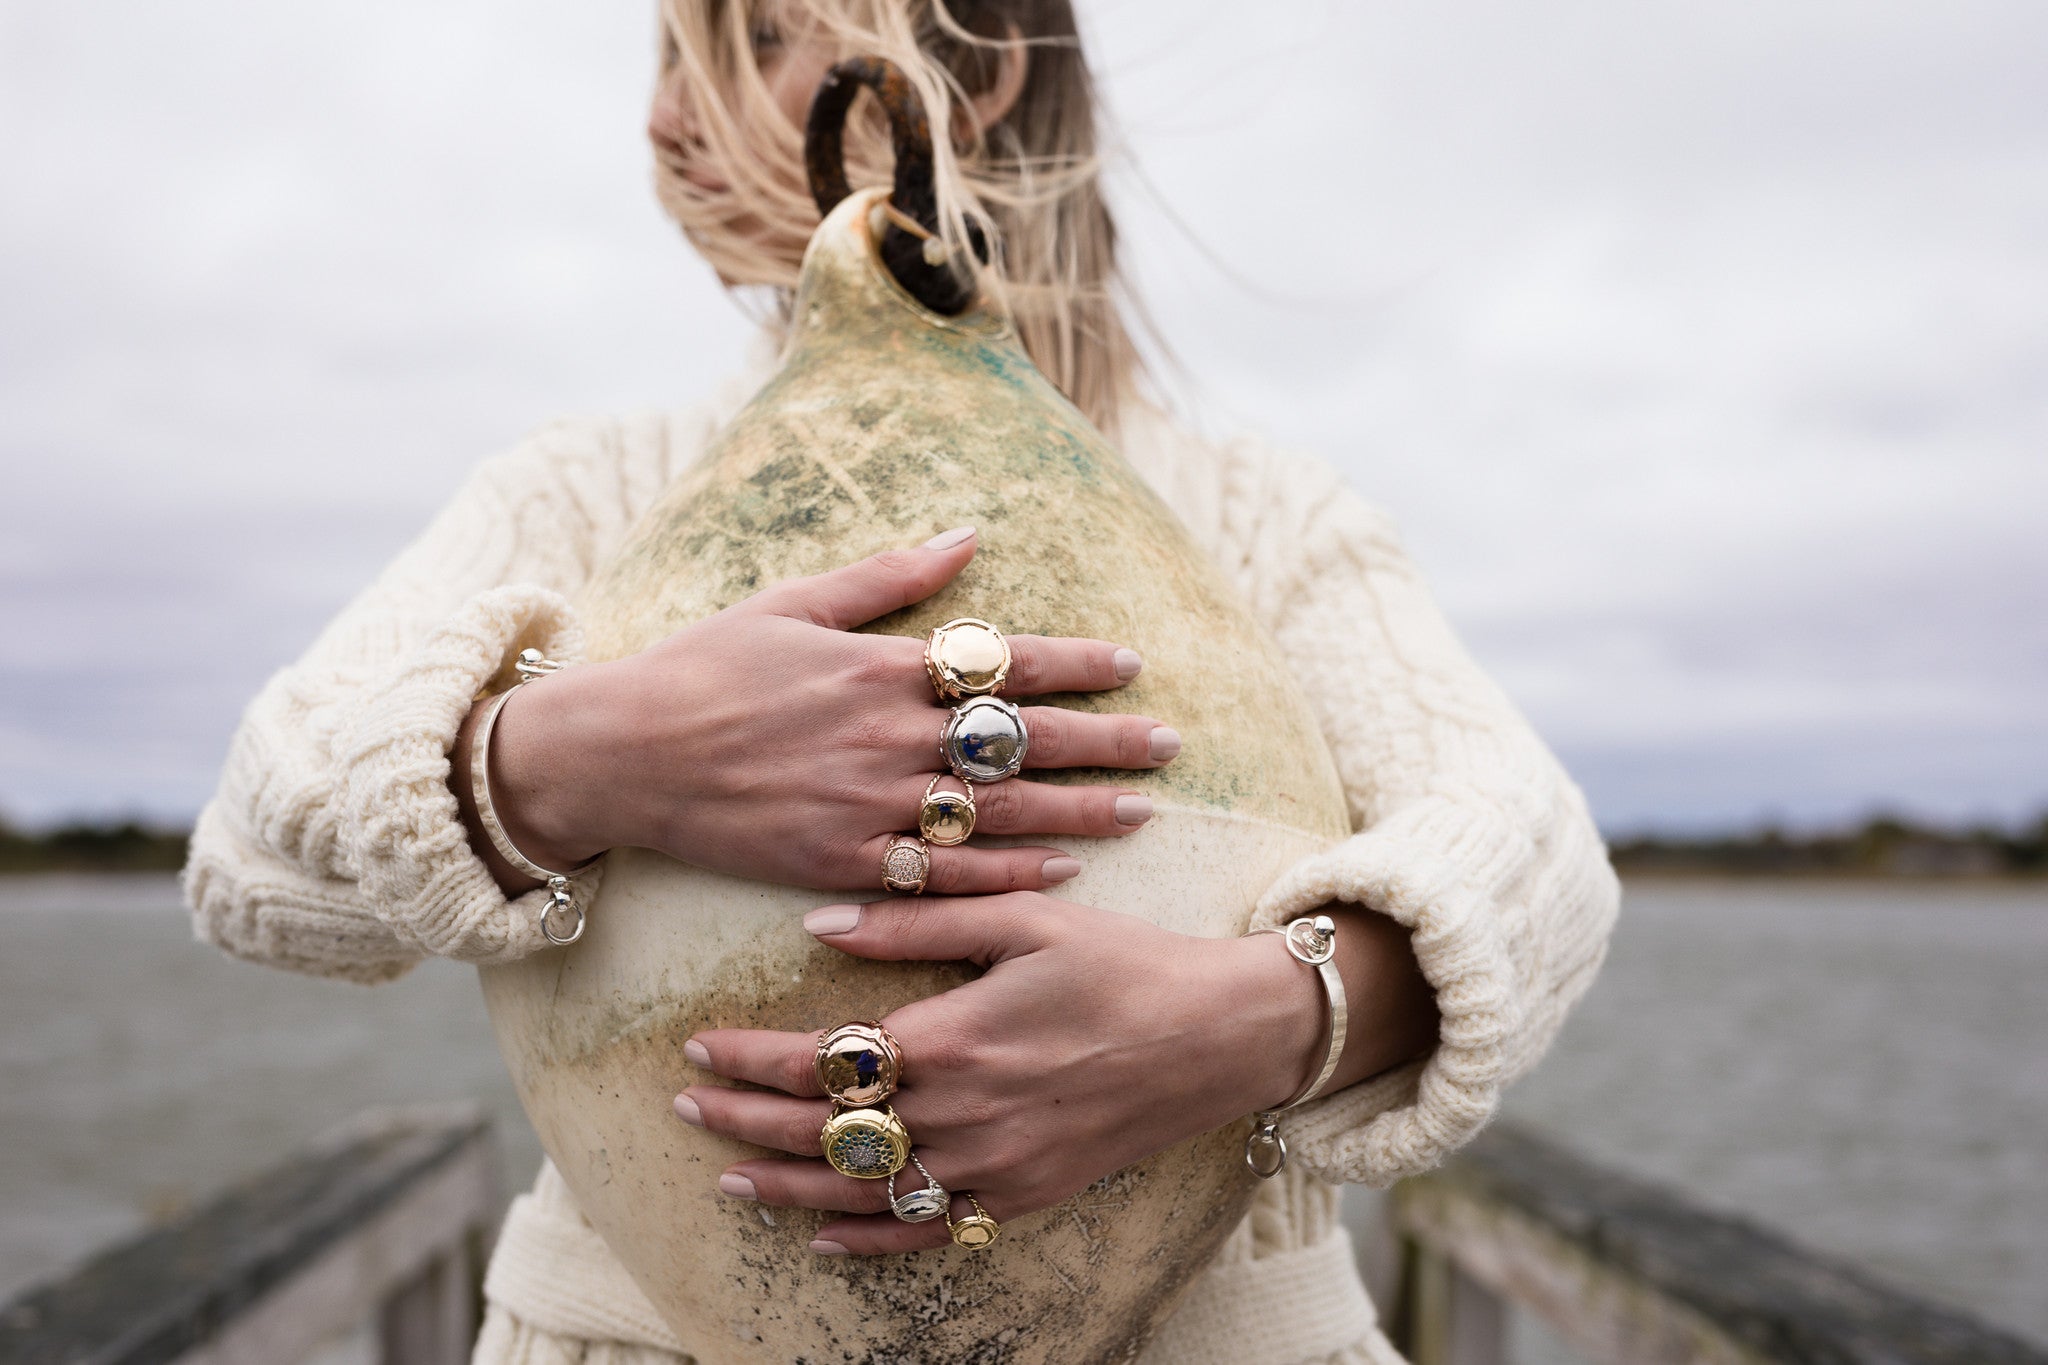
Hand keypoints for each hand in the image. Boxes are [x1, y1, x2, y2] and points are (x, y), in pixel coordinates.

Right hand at [459, 528, 1179, 892]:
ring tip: (1139, 813)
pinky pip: (945, 876)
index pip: (1004, 663)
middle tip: (1170, 746)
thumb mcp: (793, 601)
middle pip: (1021, 740)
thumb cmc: (705, 666)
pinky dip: (1006, 874)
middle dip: (1104, 741)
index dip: (1075, 665)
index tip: (1133, 666)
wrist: (624, 751)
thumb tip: (968, 534)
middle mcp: (887, 734)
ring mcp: (869, 803)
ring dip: (1076, 812)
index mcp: (880, 665)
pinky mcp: (843, 861)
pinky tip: (1060, 873)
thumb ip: (888, 577)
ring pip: (999, 811)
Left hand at [671, 893, 1336, 1254]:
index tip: (698, 1043)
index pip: (820, 1057)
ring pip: (864, 1192)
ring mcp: (994, 1165)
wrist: (1219, 1034)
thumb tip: (819, 924)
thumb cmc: (1123, 961)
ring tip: (726, 1174)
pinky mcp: (1025, 1194)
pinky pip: (931, 1232)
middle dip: (745, 1117)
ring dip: (786, 1186)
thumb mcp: (1023, 917)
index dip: (749, 1055)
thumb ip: (915, 924)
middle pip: (825, 1129)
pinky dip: (870, 1241)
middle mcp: (964, 1113)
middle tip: (687, 1102)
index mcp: (955, 1037)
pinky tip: (823, 1236)